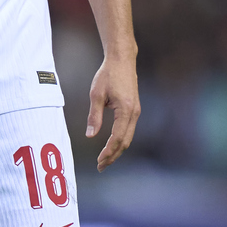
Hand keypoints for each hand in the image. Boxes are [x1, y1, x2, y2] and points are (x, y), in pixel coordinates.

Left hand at [86, 57, 139, 171]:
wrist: (122, 60)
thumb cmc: (108, 75)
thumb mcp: (96, 94)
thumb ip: (94, 116)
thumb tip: (90, 136)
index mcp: (125, 110)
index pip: (117, 138)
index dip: (108, 152)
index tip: (99, 161)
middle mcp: (134, 113)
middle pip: (125, 142)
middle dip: (113, 155)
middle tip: (101, 166)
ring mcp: (136, 111)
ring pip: (128, 137)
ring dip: (117, 149)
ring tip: (105, 159)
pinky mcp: (135, 108)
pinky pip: (129, 130)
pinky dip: (121, 140)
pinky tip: (112, 144)